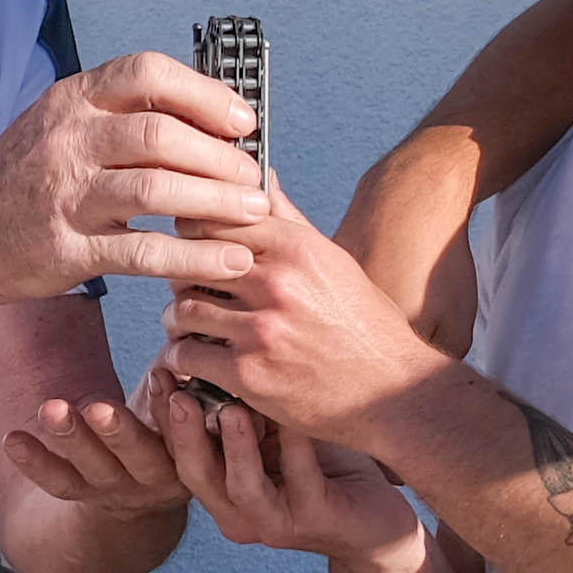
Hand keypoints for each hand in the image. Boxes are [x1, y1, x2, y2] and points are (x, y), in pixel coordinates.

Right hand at [0, 52, 270, 307]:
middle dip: (220, 156)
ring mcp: (64, 194)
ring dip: (215, 202)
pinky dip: (194, 257)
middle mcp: (67, 140)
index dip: (204, 94)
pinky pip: (143, 251)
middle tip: (254, 177)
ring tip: (253, 213)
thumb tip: (204, 115)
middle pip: (160, 133)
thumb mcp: (59, 125)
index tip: (242, 120)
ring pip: (156, 189)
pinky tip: (229, 261)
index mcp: (71, 100)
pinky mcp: (67, 248)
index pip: (146, 74)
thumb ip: (119, 115)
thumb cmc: (19, 182)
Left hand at [0, 389, 200, 538]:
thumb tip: (194, 325)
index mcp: (191, 453)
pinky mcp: (85, 494)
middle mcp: (158, 477)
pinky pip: (59, 482)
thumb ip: (186, 371)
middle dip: (119, 432)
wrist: (149, 488)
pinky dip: (35, 462)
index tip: (162, 376)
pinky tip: (13, 440)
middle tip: (97, 408)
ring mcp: (119, 489)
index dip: (173, 409)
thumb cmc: (170, 423)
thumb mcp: (186, 400)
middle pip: (139, 456)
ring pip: (95, 468)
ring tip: (50, 409)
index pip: (186, 434)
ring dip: (72, 439)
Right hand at [156, 380, 429, 568]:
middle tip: (175, 386)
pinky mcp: (314, 521)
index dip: (163, 413)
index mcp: (221, 485)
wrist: (377, 516)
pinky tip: (296, 417)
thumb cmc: (323, 462)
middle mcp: (238, 509)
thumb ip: (245, 402)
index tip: (160, 367)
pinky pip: (301, 481)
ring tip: (230, 408)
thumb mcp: (277, 429)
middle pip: (195, 472)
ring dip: (235, 446)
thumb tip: (217, 340)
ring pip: (241, 486)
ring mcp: (275, 520)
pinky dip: (296, 447)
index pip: (179, 450)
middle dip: (181, 431)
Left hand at [163, 194, 460, 457]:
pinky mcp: (250, 374)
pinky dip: (180, 360)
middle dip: (182, 277)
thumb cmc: (366, 327)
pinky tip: (191, 361)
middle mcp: (277, 282)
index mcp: (297, 248)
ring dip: (178, 321)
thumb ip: (290, 222)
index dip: (194, 232)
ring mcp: (262, 329)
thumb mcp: (334, 264)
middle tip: (187, 291)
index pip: (216, 219)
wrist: (394, 394)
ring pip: (182, 309)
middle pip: (192, 261)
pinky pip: (186, 356)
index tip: (191, 248)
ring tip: (188, 329)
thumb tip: (261, 178)